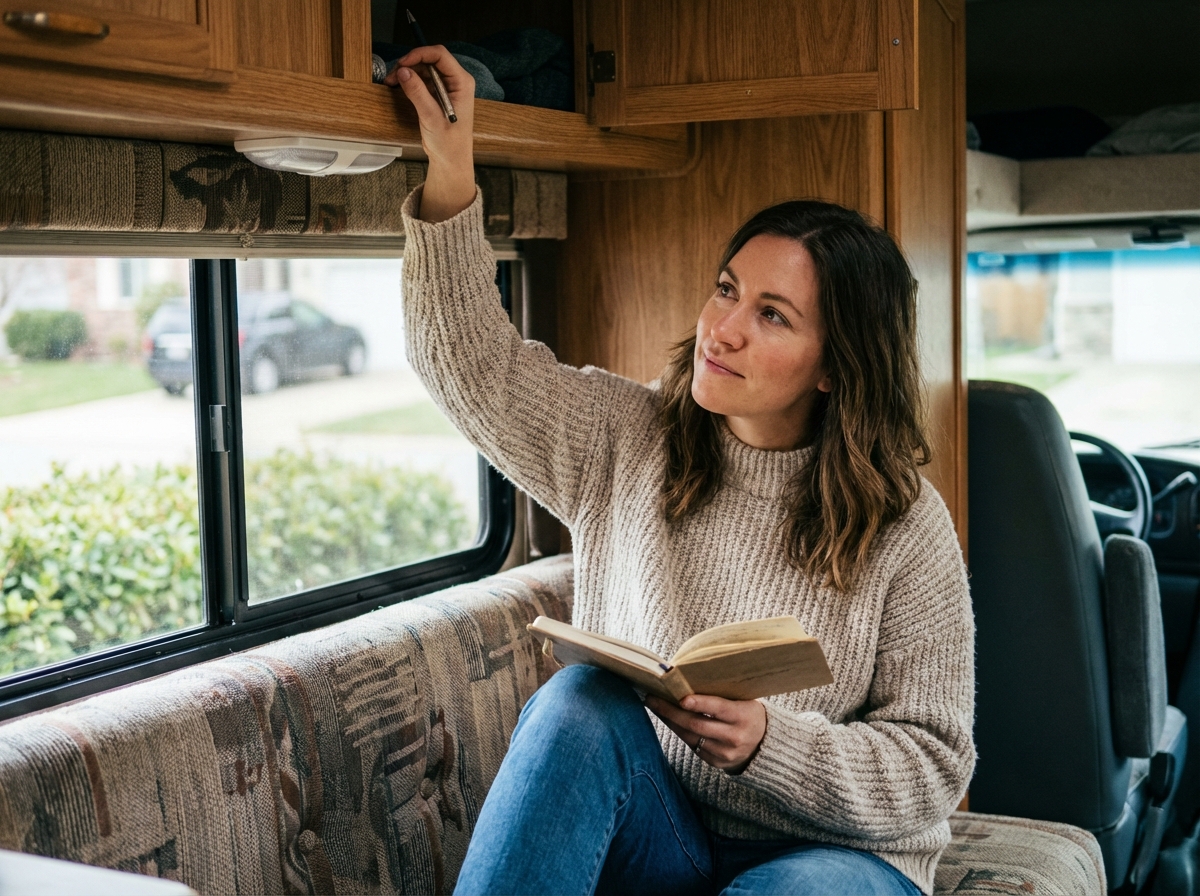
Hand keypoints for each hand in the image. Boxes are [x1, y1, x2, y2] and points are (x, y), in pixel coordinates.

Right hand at [384, 45, 475, 222]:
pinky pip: (421, 79)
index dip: (419, 54)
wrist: (451, 160)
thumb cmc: (449, 144)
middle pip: (430, 60)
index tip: (402, 63)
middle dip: (409, 64)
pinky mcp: (437, 94)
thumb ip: (418, 92)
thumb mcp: (431, 117)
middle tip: (393, 75)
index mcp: (462, 83)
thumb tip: (403, 71)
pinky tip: (397, 86)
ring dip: (406, 72)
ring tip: (392, 82)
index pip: (440, 55)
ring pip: (423, 68)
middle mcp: (455, 81)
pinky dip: (408, 81)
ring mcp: (446, 87)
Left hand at [645, 693, 766, 772]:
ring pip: (691, 737)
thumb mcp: (744, 700)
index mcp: (744, 716)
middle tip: (652, 698)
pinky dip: (680, 732)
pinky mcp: (717, 763)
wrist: (765, 745)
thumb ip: (722, 695)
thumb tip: (688, 681)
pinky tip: (670, 721)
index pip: (719, 708)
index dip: (700, 703)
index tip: (681, 697)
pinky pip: (694, 747)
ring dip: (670, 721)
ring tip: (655, 706)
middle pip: (697, 725)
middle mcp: (735, 737)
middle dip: (670, 711)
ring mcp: (725, 753)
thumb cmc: (748, 713)